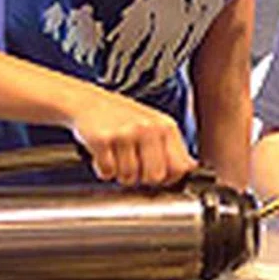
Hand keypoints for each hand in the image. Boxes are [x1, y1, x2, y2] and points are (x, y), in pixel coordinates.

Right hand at [67, 88, 197, 185]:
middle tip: (132, 165)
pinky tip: (103, 155)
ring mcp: (125, 133)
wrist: (86, 101)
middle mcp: (148, 128)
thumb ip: (172, 146)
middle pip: (155, 177)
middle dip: (141, 178)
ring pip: (128, 177)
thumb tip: (192, 167)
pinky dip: (103, 169)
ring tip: (116, 156)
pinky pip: (107, 172)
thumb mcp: (154, 124)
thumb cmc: (122, 116)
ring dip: (120, 174)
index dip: (168, 178)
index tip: (158, 176)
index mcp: (165, 126)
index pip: (179, 167)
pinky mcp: (102, 139)